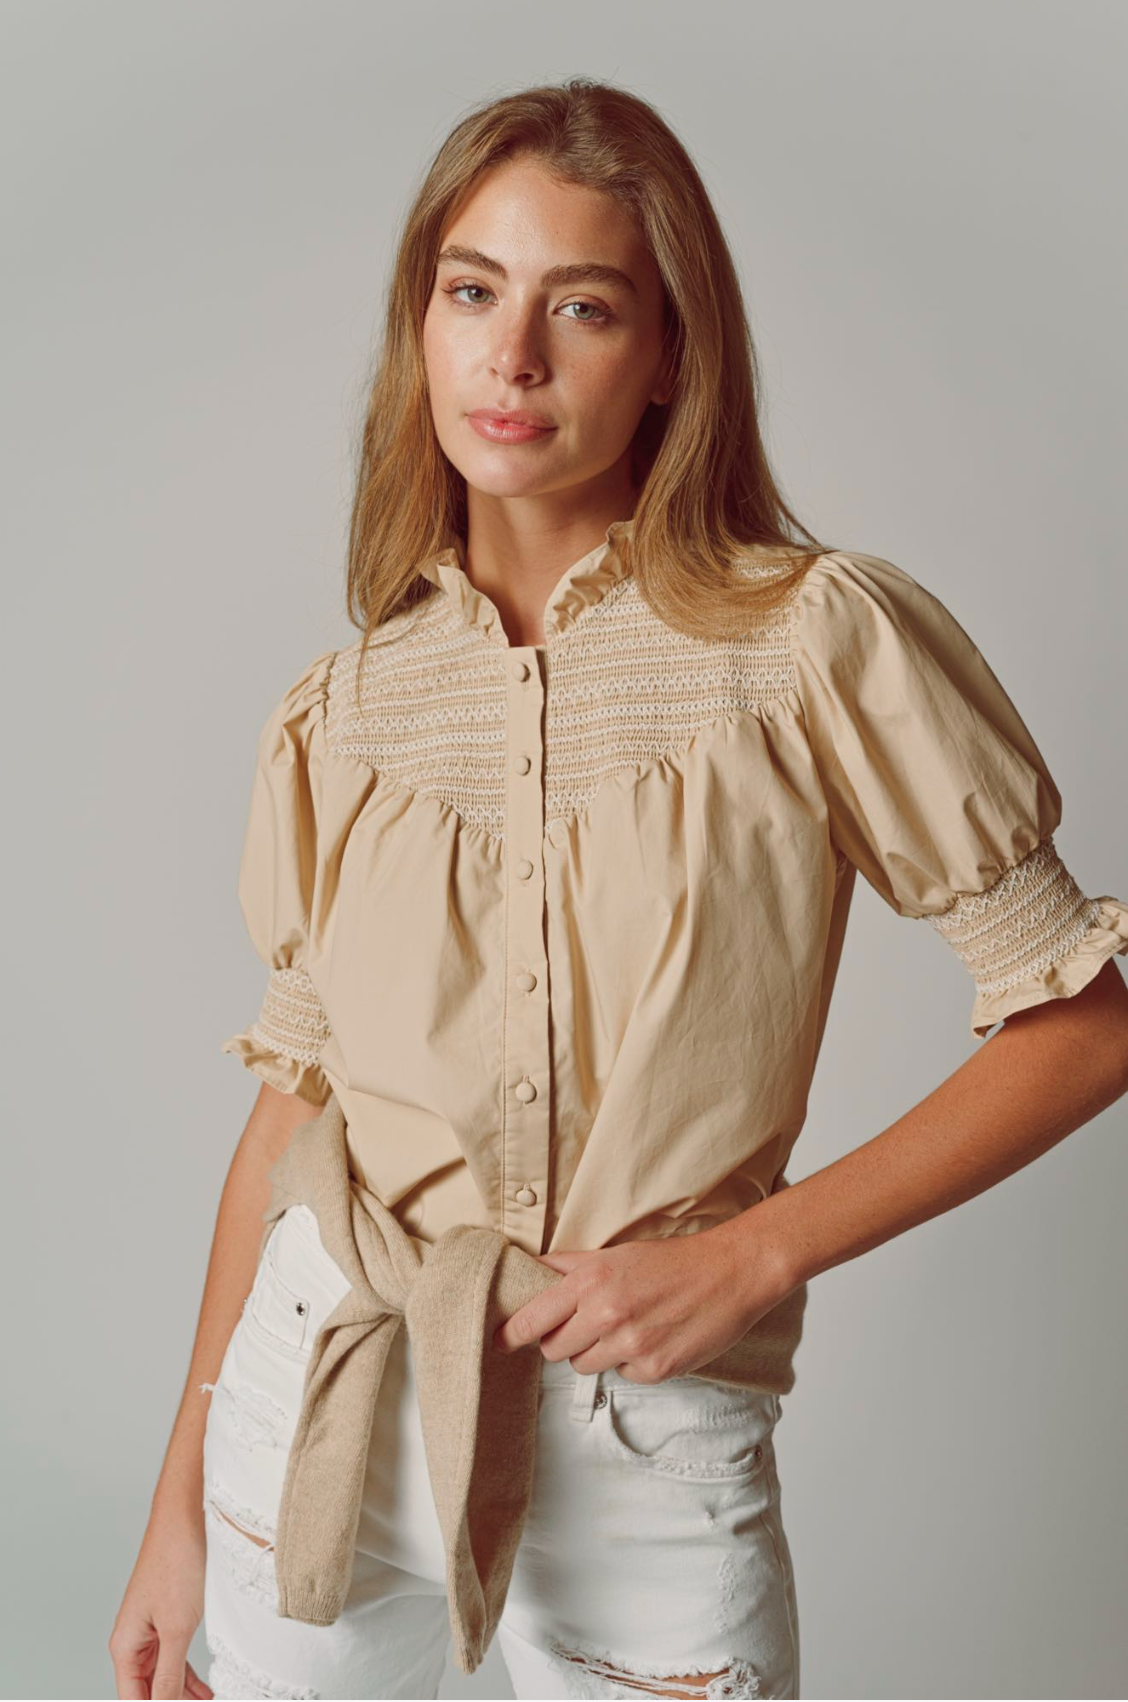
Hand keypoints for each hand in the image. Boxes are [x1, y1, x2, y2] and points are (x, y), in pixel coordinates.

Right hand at [109, 1508, 213, 1698]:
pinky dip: (187, 1674)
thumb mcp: (177, 1628)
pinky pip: (174, 1656)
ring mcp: (151, 1628)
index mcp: (125, 1645)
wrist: (187, 1517)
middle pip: (146, 1690)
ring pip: (162, 1674)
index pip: (132, 1699)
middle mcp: (132, 1639)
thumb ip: (169, 1675)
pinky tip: (203, 1690)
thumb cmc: (177, 1563)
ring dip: (181, 1694)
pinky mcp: (168, 1617)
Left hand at [492, 1213, 789, 1381]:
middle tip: (585, 1323)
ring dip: (595, 1353)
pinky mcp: (654, 1370)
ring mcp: (631, 1346)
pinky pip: (621, 1376)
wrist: (729, 1273)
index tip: (497, 1340)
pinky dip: (630, 1363)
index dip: (510, 1333)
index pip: (531, 1319)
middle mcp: (606, 1315)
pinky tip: (651, 1338)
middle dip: (561, 1340)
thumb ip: (570, 1267)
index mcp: (591, 1281)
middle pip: (552, 1349)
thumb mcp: (615, 1254)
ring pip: (584, 1366)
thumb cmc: (671, 1261)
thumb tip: (530, 1271)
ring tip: (624, 1328)